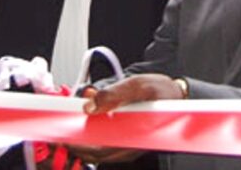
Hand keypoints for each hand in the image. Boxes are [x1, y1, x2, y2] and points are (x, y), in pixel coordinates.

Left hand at [68, 75, 182, 163]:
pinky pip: (107, 145)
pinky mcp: (128, 140)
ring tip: (69, 130)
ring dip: (83, 143)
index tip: (63, 137)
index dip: (79, 146)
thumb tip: (90, 103)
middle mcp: (131, 145)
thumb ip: (113, 94)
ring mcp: (129, 145)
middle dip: (77, 146)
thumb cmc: (162, 93)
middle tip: (60, 134)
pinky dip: (93, 138)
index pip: (99, 150)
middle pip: (96, 154)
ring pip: (100, 151)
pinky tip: (86, 124)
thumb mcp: (137, 85)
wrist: (179, 96)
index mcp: (133, 136)